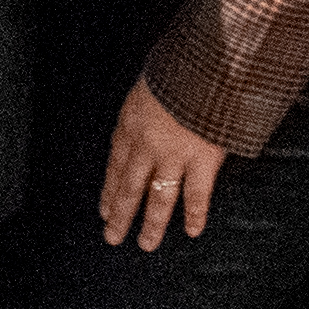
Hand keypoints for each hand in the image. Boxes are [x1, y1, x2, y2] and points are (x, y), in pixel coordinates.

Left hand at [104, 77, 228, 248]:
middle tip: (113, 237)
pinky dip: (195, 214)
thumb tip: (146, 115)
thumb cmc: (178, 69)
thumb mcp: (149, 85)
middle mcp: (146, 145)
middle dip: (120, 215)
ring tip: (147, 244)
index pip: (115, 165)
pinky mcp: (201, 160)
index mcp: (130, 125)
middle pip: (129, 187)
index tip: (104, 210)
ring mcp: (173, 155)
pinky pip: (197, 194)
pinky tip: (193, 230)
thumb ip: (147, 108)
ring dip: (152, 224)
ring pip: (158, 198)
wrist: (204, 65)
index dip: (109, 190)